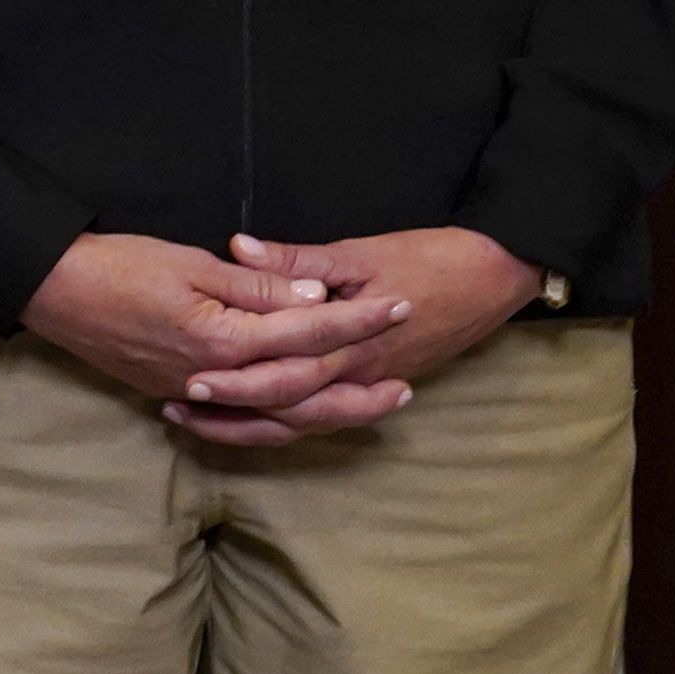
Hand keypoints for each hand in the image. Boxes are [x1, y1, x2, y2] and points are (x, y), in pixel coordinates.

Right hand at [19, 229, 409, 435]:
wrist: (49, 289)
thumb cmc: (117, 265)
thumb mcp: (189, 263)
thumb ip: (256, 286)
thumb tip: (314, 299)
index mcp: (223, 339)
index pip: (308, 331)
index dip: (358, 318)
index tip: (401, 306)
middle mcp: (217, 378)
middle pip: (304, 391)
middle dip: (358, 386)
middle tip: (407, 387)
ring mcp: (195, 393)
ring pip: (278, 417)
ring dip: (328, 413)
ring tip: (369, 409)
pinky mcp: (176, 395)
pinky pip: (242, 422)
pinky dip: (278, 423)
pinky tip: (298, 417)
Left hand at [159, 229, 546, 443]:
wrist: (496, 275)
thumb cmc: (429, 258)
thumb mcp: (359, 251)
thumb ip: (299, 261)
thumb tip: (240, 248)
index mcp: (350, 344)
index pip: (285, 374)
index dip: (236, 380)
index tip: (188, 380)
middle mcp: (360, 373)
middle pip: (290, 408)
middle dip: (234, 412)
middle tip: (178, 408)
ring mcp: (373, 381)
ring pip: (309, 421)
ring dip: (256, 425)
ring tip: (203, 423)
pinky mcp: (382, 379)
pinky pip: (330, 414)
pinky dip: (293, 420)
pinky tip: (259, 419)